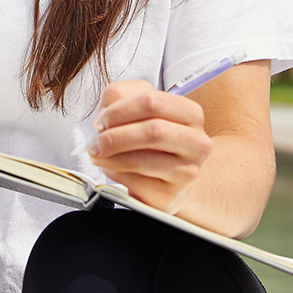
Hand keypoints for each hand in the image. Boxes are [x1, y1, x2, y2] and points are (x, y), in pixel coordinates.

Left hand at [83, 79, 211, 213]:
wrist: (164, 177)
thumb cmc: (150, 139)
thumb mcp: (137, 107)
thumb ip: (120, 96)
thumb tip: (107, 115)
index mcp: (191, 114)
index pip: (153, 102)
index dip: (121, 109)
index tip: (102, 119)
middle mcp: (196, 143)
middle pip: (153, 131)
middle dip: (115, 135)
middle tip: (96, 140)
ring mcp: (187, 172)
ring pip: (141, 160)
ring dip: (110, 155)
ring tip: (98, 153)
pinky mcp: (170, 195)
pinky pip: (134, 182)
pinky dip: (115, 173)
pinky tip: (112, 167)